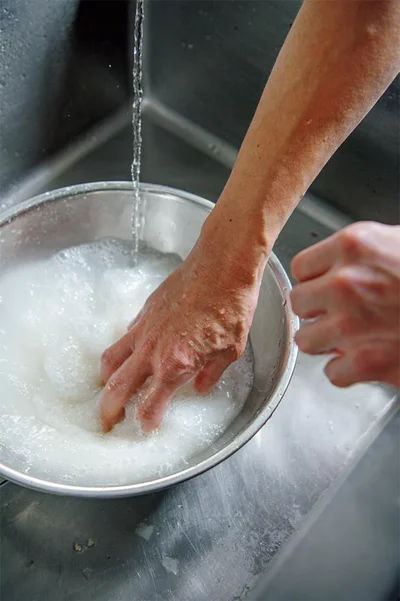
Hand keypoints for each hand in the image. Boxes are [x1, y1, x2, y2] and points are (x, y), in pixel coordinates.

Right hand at [99, 219, 266, 431]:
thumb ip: (211, 373)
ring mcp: (144, 330)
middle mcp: (152, 351)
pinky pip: (125, 337)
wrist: (222, 267)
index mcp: (175, 366)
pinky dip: (123, 350)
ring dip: (107, 380)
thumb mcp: (231, 350)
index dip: (146, 424)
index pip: (150, 407)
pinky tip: (132, 352)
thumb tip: (199, 386)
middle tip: (108, 422)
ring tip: (110, 389)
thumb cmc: (232, 306)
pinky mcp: (144, 312)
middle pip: (117, 389)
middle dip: (109, 411)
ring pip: (111, 361)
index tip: (146, 429)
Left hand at [290, 222, 399, 387]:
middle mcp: (346, 283)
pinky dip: (346, 372)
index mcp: (355, 246)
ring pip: (306, 339)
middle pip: (298, 303)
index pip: (302, 267)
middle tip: (335, 315)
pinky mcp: (367, 361)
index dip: (313, 281)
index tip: (321, 288)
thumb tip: (337, 266)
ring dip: (324, 342)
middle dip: (316, 311)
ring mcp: (353, 324)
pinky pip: (332, 373)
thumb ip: (362, 254)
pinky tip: (363, 361)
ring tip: (346, 339)